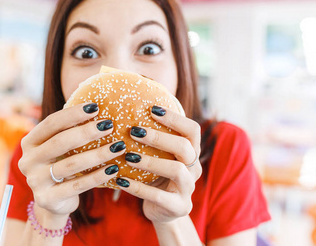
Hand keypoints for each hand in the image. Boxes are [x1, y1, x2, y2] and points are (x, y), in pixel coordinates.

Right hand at [18, 103, 124, 216]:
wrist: (53, 202)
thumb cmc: (61, 165)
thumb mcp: (60, 148)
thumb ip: (70, 130)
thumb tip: (98, 107)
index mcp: (30, 142)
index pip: (51, 123)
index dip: (73, 114)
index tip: (96, 107)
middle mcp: (28, 161)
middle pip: (60, 142)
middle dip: (86, 132)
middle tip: (109, 125)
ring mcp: (35, 181)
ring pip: (71, 164)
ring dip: (98, 154)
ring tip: (118, 147)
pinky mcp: (47, 199)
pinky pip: (78, 185)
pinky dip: (98, 176)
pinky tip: (114, 169)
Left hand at [118, 105, 201, 222]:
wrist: (164, 212)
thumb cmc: (158, 176)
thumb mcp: (160, 156)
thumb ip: (152, 138)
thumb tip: (128, 104)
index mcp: (192, 152)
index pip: (192, 130)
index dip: (174, 118)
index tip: (152, 109)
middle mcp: (194, 168)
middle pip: (184, 147)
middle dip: (159, 137)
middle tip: (134, 131)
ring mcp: (188, 189)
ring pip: (176, 170)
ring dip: (150, 162)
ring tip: (128, 156)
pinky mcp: (179, 207)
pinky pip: (159, 196)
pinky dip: (138, 187)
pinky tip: (121, 180)